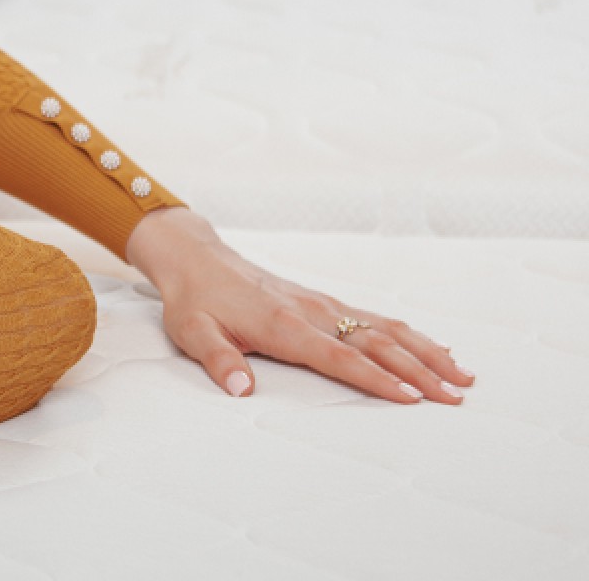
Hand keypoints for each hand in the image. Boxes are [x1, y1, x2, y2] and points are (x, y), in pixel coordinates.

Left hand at [126, 208, 476, 403]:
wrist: (197, 259)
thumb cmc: (195, 300)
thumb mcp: (194, 333)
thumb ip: (219, 361)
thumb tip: (240, 390)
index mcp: (284, 325)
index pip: (340, 358)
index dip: (377, 379)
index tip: (412, 398)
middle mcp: (312, 312)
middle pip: (377, 343)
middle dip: (420, 371)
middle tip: (456, 397)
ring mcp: (323, 305)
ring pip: (385, 327)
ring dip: (426, 351)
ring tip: (463, 375)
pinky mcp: (324, 301)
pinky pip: (375, 317)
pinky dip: (410, 334)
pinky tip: (434, 347)